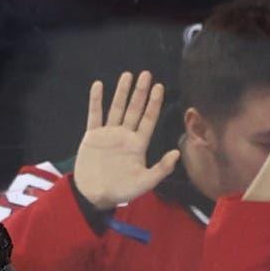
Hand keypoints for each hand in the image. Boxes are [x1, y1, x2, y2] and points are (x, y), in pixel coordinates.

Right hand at [74, 72, 179, 210]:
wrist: (95, 195)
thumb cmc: (122, 190)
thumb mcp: (145, 182)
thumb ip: (161, 168)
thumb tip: (177, 153)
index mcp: (138, 145)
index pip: (149, 119)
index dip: (154, 104)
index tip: (159, 87)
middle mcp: (125, 136)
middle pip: (134, 109)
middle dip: (141, 92)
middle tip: (146, 74)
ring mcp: (108, 134)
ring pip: (116, 108)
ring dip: (121, 92)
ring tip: (127, 75)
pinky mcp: (92, 136)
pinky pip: (94, 115)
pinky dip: (96, 101)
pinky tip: (98, 85)